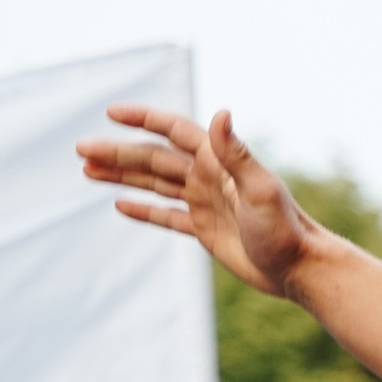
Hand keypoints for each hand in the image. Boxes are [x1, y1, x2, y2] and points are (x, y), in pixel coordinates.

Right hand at [77, 105, 318, 297]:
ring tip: (87, 170)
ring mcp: (205, 203)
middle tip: (81, 149)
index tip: (112, 113)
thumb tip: (221, 113)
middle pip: (155, 158)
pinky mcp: (205, 230)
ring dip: (123, 176)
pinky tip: (120, 205)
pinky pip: (167, 216)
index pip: (175, 131)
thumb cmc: (286, 229)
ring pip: (155, 183)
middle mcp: (209, 178)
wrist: (300, 268)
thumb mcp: (260, 189)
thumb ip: (237, 153)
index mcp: (219, 162)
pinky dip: (144, 210)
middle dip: (118, 152)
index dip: (144, 119)